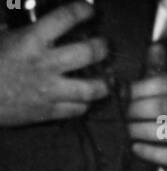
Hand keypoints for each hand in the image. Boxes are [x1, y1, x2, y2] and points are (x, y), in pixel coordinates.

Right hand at [0, 3, 108, 126]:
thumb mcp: (3, 37)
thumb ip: (23, 30)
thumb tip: (35, 19)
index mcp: (31, 40)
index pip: (64, 18)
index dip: (82, 10)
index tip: (90, 10)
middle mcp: (45, 64)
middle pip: (86, 53)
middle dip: (101, 48)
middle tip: (104, 46)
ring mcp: (50, 91)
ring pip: (89, 89)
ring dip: (102, 84)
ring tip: (105, 81)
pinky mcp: (49, 112)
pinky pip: (77, 110)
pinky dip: (84, 104)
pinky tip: (85, 100)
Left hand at [126, 72, 166, 170]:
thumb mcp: (164, 87)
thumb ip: (157, 68)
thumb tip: (155, 45)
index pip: (163, 83)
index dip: (139, 88)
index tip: (122, 93)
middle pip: (162, 107)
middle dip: (136, 110)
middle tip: (121, 114)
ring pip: (165, 130)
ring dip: (140, 130)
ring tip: (126, 130)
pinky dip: (150, 153)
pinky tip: (135, 148)